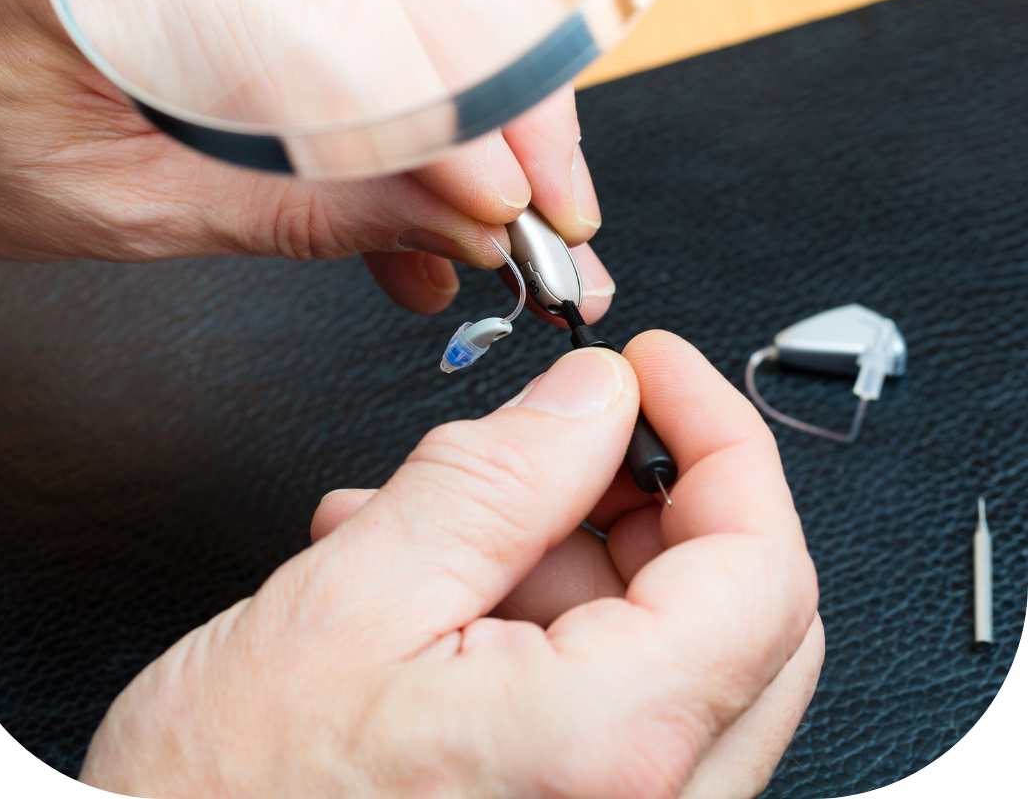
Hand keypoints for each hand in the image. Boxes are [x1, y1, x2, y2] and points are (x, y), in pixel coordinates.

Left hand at [0, 0, 611, 320]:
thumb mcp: (127, 209)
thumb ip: (307, 216)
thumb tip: (461, 231)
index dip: (438, 111)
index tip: (505, 214)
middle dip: (508, 85)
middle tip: (555, 205)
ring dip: (502, 64)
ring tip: (524, 184)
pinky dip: (462, 39)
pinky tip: (478, 134)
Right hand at [80, 331, 821, 797]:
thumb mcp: (355, 597)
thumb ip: (497, 478)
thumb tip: (595, 398)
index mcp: (610, 748)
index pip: (761, 562)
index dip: (720, 435)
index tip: (658, 368)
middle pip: (738, 606)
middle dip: (651, 490)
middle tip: (568, 434)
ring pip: (670, 644)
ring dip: (570, 549)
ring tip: (437, 516)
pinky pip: (609, 693)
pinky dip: (542, 611)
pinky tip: (434, 584)